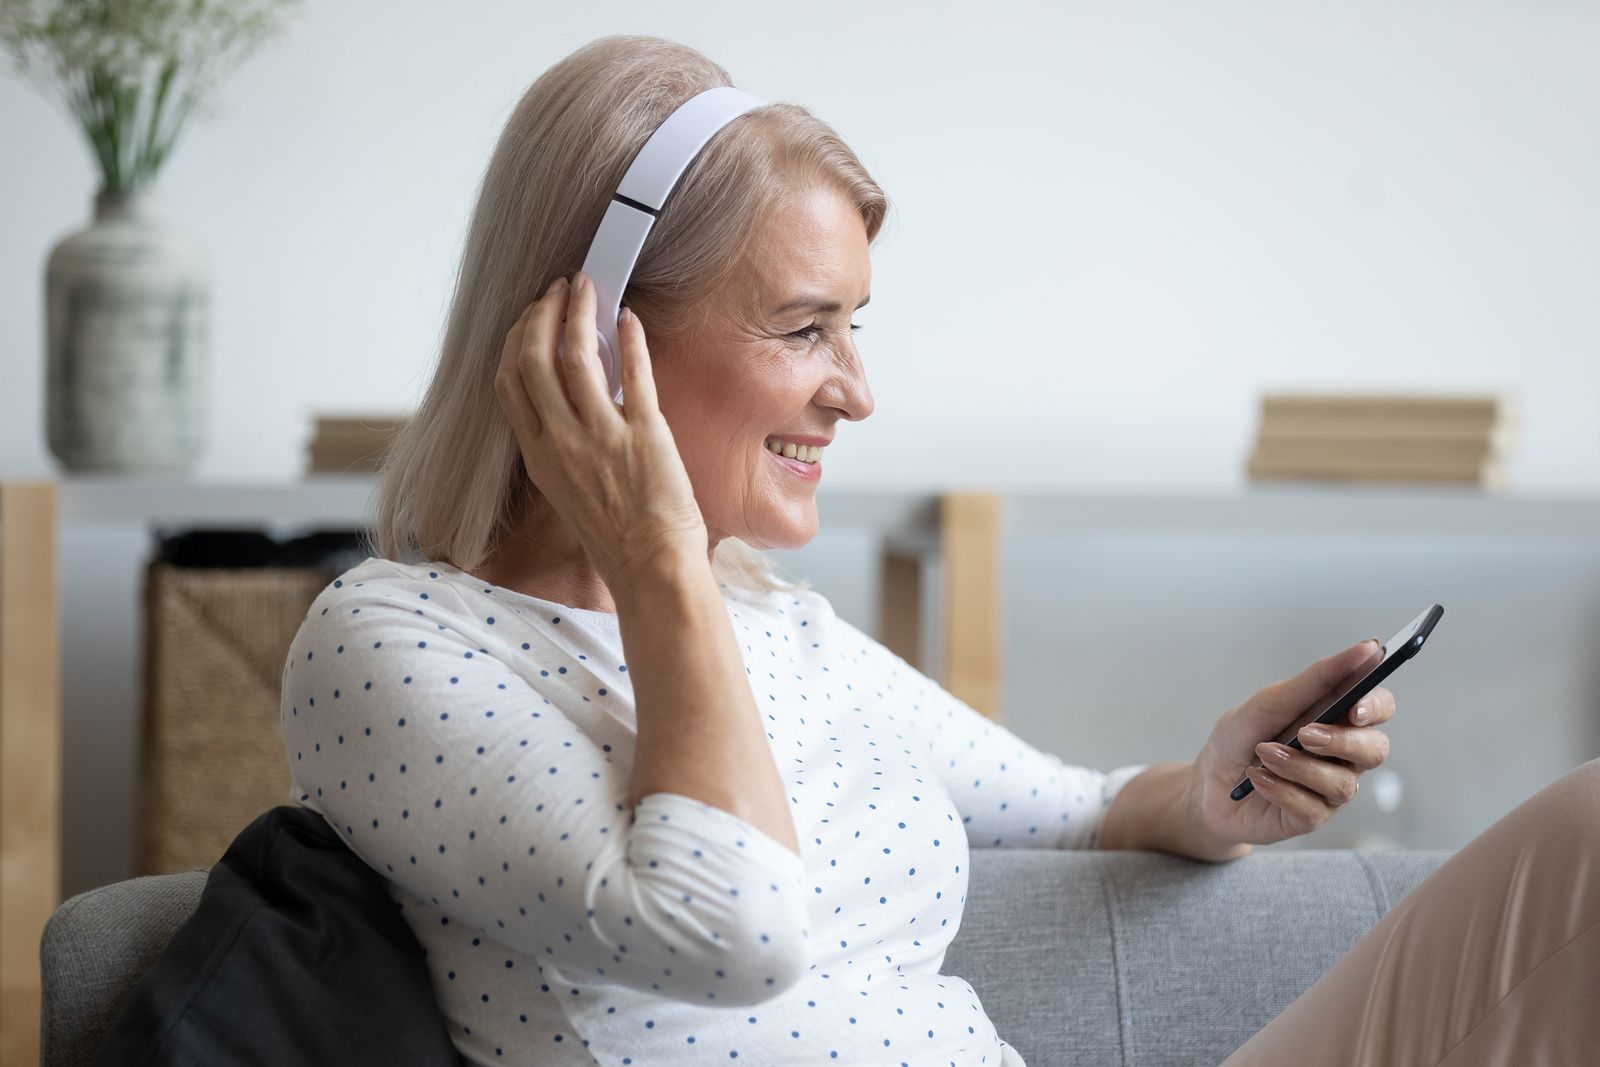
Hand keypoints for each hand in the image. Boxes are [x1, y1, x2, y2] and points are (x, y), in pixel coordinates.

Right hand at [494, 271, 708, 592]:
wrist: (651, 567)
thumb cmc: (615, 535)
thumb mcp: (566, 489)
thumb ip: (560, 443)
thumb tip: (569, 398)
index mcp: (538, 455)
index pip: (509, 382)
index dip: (516, 340)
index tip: (530, 318)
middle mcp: (561, 441)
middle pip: (534, 358)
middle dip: (542, 314)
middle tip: (558, 291)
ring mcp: (601, 435)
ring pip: (576, 355)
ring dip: (579, 313)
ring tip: (587, 290)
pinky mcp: (644, 433)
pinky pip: (634, 372)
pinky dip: (630, 339)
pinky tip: (630, 318)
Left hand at [1184, 639, 1395, 847]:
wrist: (1206, 785)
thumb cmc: (1239, 739)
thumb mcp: (1268, 703)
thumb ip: (1315, 679)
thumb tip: (1367, 649)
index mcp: (1336, 718)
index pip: (1379, 707)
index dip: (1377, 705)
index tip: (1356, 705)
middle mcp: (1341, 754)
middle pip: (1375, 749)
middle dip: (1343, 741)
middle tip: (1305, 735)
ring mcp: (1328, 788)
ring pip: (1343, 783)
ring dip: (1299, 766)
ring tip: (1263, 754)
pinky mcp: (1311, 817)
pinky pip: (1312, 808)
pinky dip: (1280, 789)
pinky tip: (1257, 779)